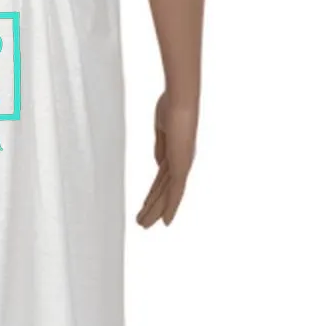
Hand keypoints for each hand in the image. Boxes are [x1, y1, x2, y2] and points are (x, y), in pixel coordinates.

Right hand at [136, 91, 196, 227]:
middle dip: (152, 207)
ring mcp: (182, 165)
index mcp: (175, 153)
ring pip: (166, 195)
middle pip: (163, 191)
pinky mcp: (182, 167)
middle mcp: (181, 162)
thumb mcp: (162, 128)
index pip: (162, 179)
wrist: (181, 100)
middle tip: (142, 223)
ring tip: (142, 225)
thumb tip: (159, 163)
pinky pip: (174, 193)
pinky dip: (170, 208)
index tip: (148, 206)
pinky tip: (166, 222)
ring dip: (154, 211)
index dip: (155, 194)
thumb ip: (161, 147)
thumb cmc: (171, 105)